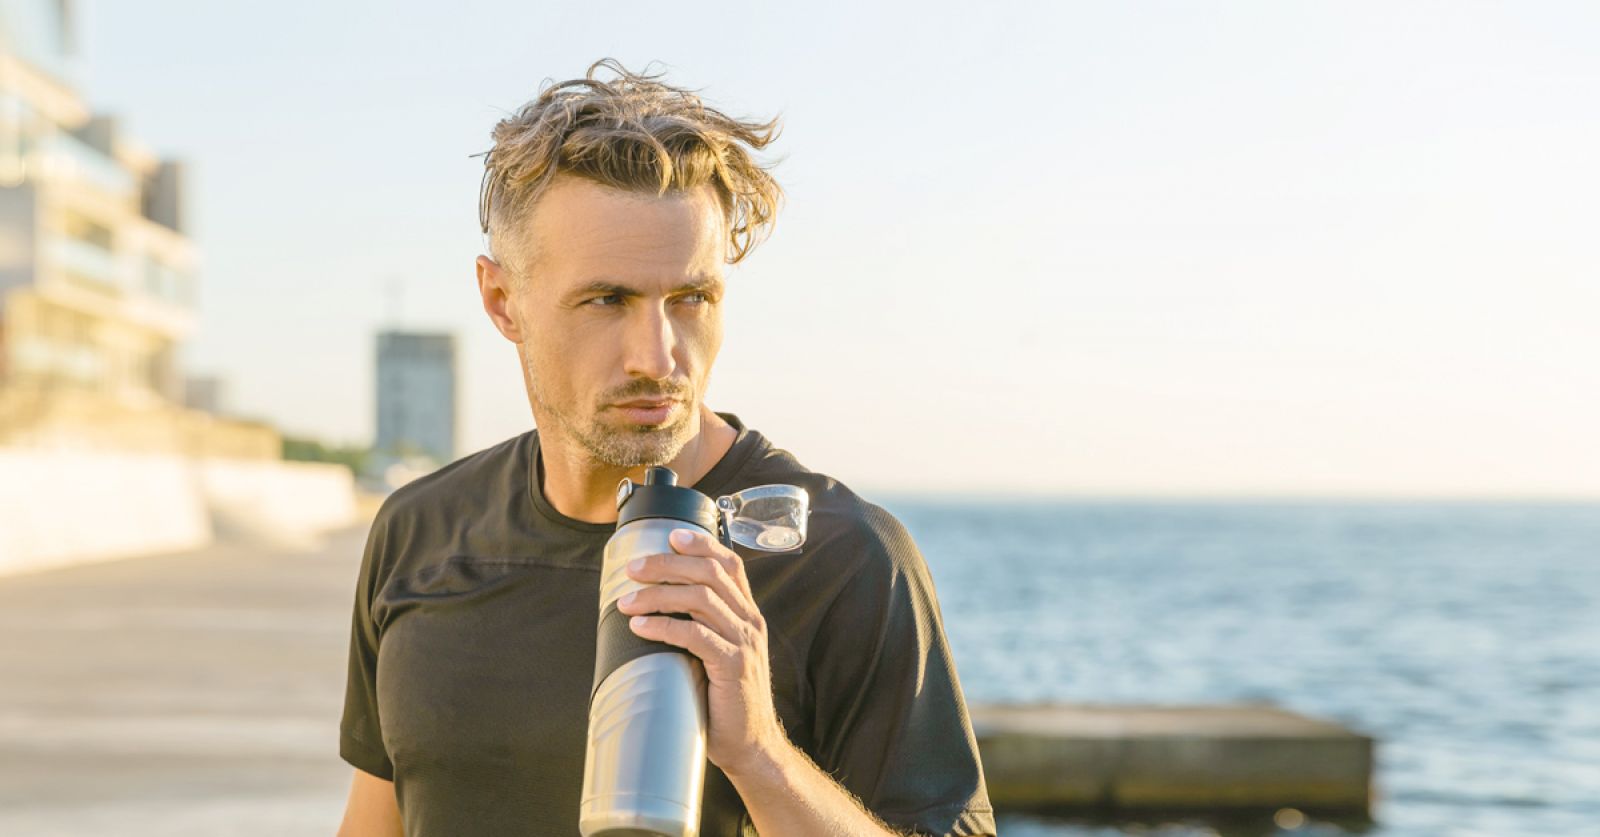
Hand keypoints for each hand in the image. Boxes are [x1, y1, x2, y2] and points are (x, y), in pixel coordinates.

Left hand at [617, 527, 783, 775]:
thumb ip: (700, 630)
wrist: (752, 745)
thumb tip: (652, 611)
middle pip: (709, 573)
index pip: (729, 564)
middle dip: (667, 565)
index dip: (701, 544)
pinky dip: (664, 626)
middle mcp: (750, 623)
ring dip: (657, 594)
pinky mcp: (733, 667)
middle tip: (633, 569)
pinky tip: (640, 627)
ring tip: (626, 601)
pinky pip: (696, 636)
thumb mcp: (718, 655)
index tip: (670, 535)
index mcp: (747, 615)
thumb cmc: (725, 701)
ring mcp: (744, 643)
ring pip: (701, 598)